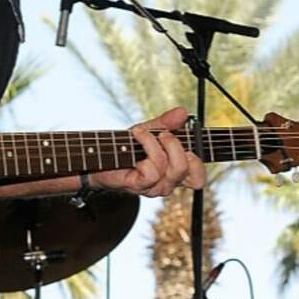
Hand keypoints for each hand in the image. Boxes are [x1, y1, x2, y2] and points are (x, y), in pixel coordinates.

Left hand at [91, 107, 207, 196]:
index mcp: (174, 172)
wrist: (99, 156)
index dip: (200, 162)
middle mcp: (167, 182)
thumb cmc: (126, 146)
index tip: (190, 142)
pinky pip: (153, 169)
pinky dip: (146, 145)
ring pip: (171, 168)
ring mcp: (154, 187)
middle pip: (190, 171)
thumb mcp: (150, 130)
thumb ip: (167, 123)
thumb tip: (183, 112)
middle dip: (177, 145)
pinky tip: (135, 137)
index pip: (198, 178)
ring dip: (156, 143)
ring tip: (142, 133)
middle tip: (163, 134)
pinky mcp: (139, 185)